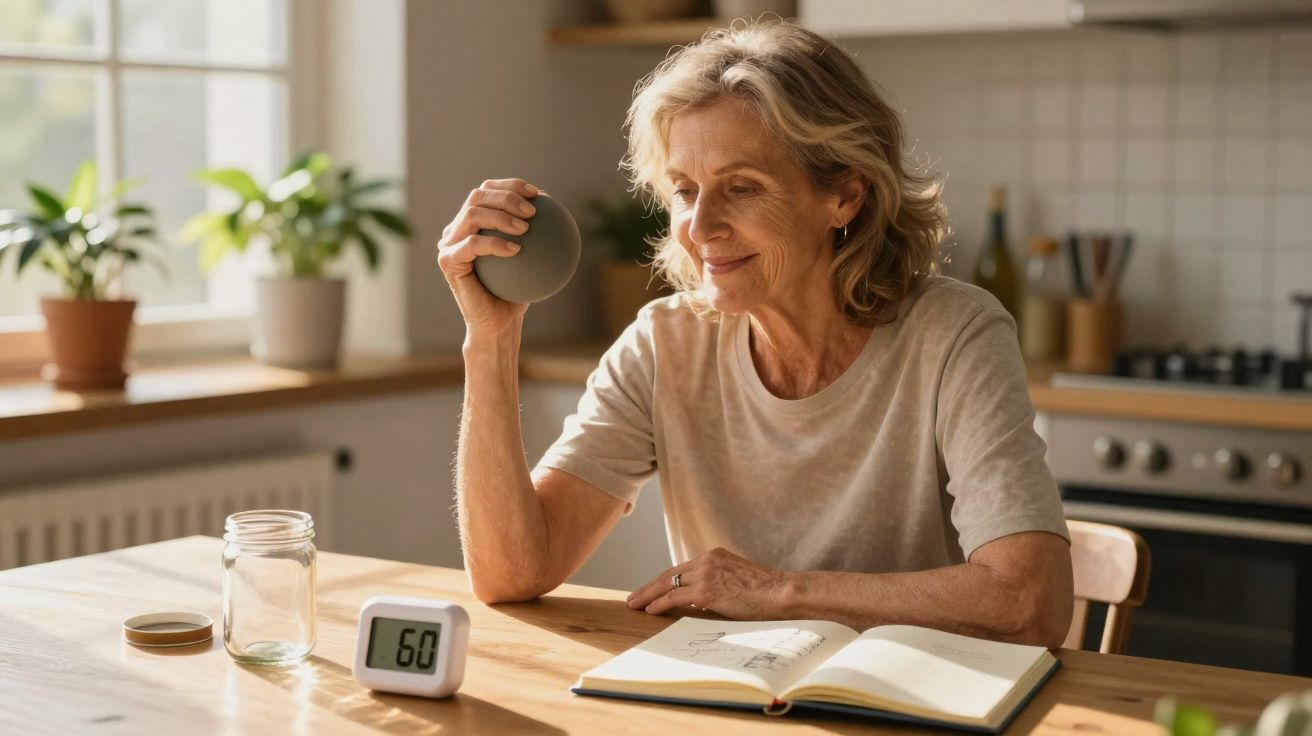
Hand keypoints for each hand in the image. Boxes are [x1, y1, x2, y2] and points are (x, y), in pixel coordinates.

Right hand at [436, 178, 539, 334]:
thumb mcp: (533, 257)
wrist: (499, 323)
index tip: (538, 194)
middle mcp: (457, 229)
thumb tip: (552, 204)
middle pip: (478, 196)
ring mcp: (449, 243)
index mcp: (473, 223)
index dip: (511, 185)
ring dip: (501, 216)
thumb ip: (536, 231)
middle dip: (507, 196)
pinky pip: (472, 245)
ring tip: (526, 227)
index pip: (488, 191)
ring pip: (472, 214)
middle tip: (532, 210)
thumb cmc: (518, 291)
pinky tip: (517, 249)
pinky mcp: (447, 261)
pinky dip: (495, 244)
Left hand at [626, 547, 793, 619]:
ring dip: (648, 596)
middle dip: (649, 587)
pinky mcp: (706, 589)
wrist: (782, 592)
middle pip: (669, 574)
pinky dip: (659, 604)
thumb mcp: (739, 581)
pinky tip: (650, 611)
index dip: (664, 581)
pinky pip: (675, 597)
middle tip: (634, 597)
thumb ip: (720, 584)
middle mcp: (707, 560)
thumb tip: (706, 601)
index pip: (681, 569)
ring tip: (635, 605)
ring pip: (667, 584)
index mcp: (715, 556)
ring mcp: (705, 573)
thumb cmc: (768, 592)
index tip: (652, 589)